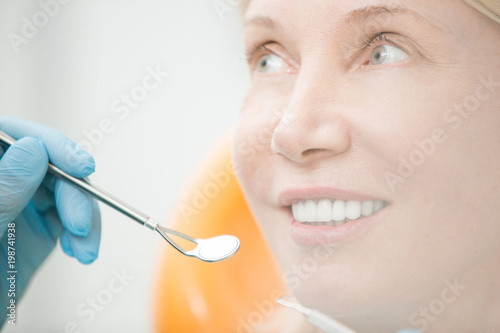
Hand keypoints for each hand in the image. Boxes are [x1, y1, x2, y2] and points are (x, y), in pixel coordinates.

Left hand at [0, 116, 100, 318]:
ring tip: (84, 246)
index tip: (79, 164)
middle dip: (74, 193)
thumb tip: (32, 150)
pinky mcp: (41, 226)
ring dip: (85, 218)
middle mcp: (7, 183)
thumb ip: (4, 190)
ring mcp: (23, 204)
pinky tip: (80, 249)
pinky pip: (73, 217)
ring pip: (69, 191)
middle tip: (79, 222)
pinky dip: (85, 232)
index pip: (15, 136)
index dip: (51, 143)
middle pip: (51, 165)